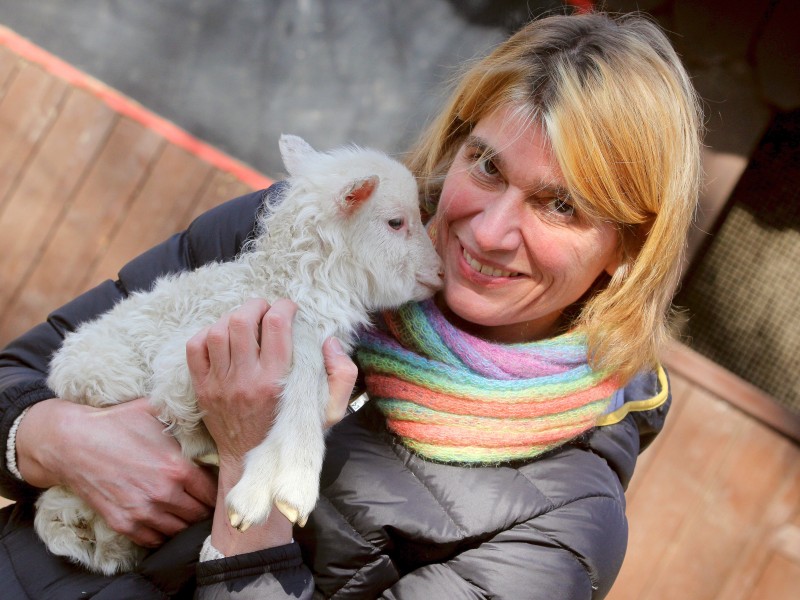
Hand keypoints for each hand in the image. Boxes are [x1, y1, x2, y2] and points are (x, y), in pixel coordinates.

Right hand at [16, 397, 216, 547]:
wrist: (71, 443)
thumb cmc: (116, 423)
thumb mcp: (155, 412)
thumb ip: (184, 417)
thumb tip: (207, 410)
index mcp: (177, 468)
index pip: (212, 491)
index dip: (216, 489)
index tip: (214, 485)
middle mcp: (163, 494)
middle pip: (199, 514)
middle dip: (204, 508)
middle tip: (203, 501)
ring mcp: (142, 512)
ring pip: (179, 531)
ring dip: (185, 523)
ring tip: (185, 512)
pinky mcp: (123, 523)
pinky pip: (154, 540)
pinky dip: (162, 534)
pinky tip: (164, 522)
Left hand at [186, 298, 356, 554]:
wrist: (254, 464)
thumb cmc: (294, 434)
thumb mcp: (331, 411)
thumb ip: (342, 375)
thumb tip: (330, 341)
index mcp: (277, 381)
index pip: (276, 324)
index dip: (284, 307)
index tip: (289, 308)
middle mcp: (246, 379)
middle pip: (242, 321)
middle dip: (256, 306)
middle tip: (265, 310)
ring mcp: (220, 384)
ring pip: (217, 331)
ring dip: (232, 318)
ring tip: (245, 321)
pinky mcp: (202, 388)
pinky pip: (194, 348)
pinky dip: (206, 334)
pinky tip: (222, 338)